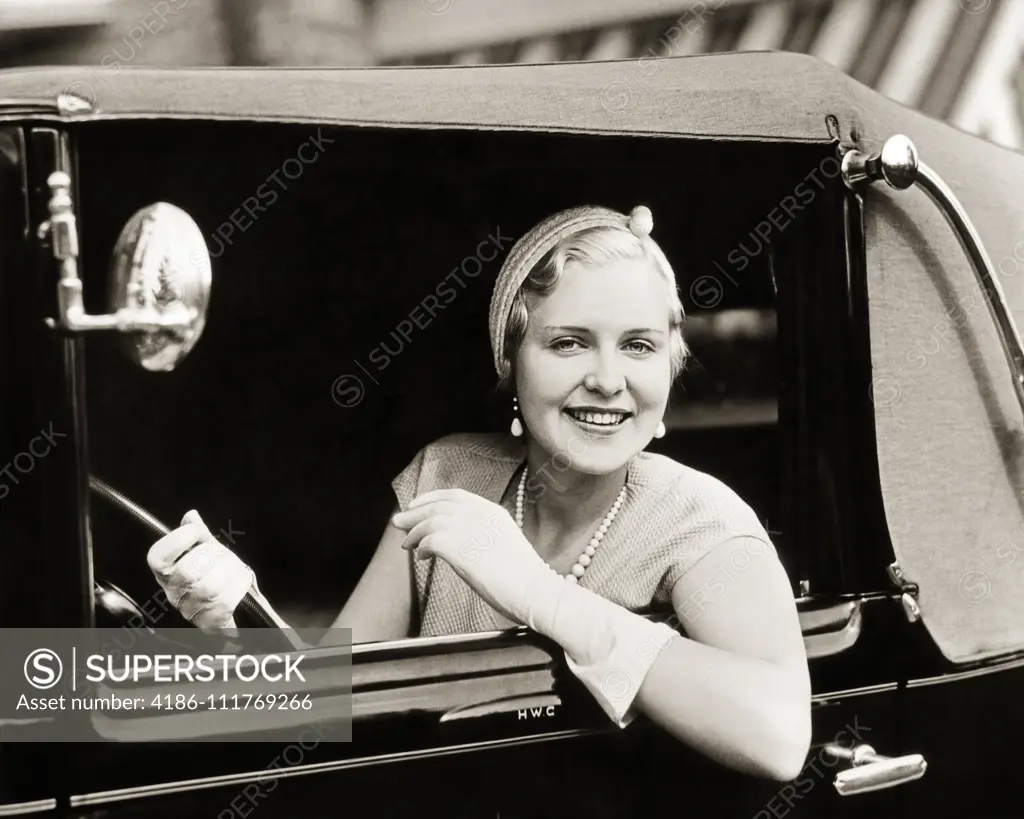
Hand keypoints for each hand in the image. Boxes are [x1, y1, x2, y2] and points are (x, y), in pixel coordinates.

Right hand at [146, 510, 254, 633]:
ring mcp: (190, 610)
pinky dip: (237, 590)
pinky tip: (240, 586)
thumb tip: (191, 516)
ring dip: (231, 574)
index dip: (176, 541)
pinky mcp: (209, 624)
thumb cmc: (217, 573)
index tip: (196, 531)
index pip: (157, 558)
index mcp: (168, 571)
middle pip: (187, 571)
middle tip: (224, 555)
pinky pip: (224, 606)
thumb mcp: (209, 550)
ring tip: (237, 571)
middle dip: (213, 557)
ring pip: (210, 588)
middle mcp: (174, 592)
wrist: (235, 606)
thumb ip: (199, 534)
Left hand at [391, 488, 557, 625]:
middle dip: (415, 512)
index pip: (455, 496)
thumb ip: (483, 536)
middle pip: (438, 505)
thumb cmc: (523, 577)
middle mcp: (479, 514)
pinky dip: (421, 545)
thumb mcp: (504, 543)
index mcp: (492, 511)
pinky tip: (421, 555)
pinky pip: (429, 540)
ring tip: (406, 543)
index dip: (432, 498)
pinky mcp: (459, 547)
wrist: (534, 591)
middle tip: (399, 521)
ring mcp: (469, 529)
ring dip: (414, 531)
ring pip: (430, 521)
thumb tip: (459, 542)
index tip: (417, 505)